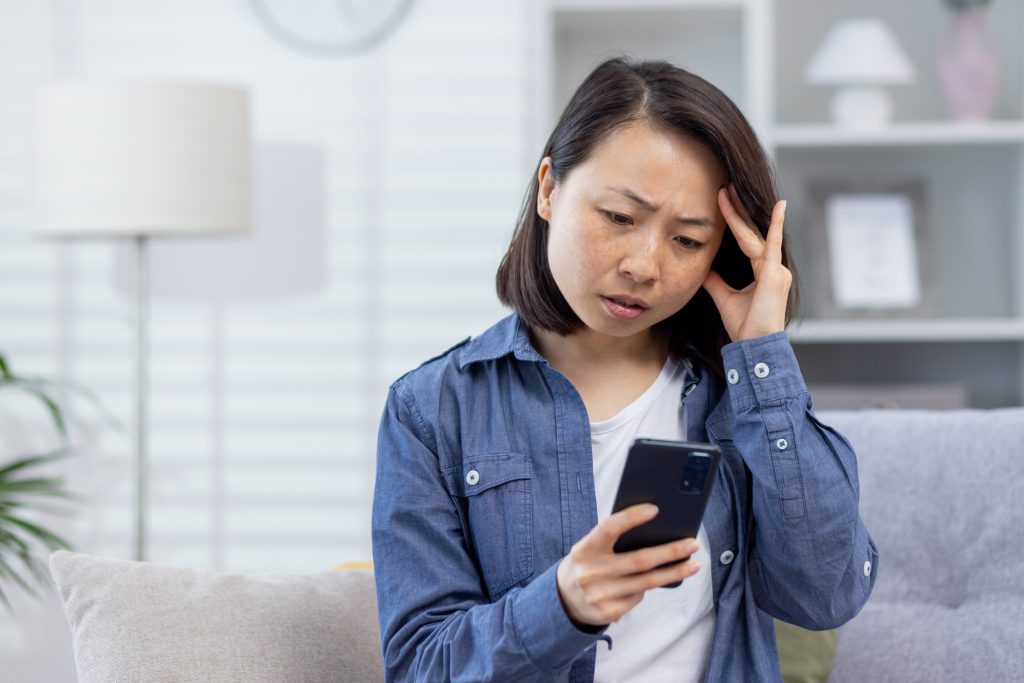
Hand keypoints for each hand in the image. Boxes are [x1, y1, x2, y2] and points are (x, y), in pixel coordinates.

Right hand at [555, 504, 700, 628]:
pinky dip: (649, 587)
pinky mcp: (609, 611)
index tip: (655, 509)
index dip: (631, 517)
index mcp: (585, 548)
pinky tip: (658, 580)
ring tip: (694, 564)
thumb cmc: (588, 563)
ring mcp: (600, 594)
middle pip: (639, 560)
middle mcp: (591, 572)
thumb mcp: (591, 547)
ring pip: (646, 582)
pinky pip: (638, 597)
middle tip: (692, 544)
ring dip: (674, 573)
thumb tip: (654, 529)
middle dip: (670, 552)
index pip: (609, 528)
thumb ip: (613, 539)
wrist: (564, 599)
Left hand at [703, 184, 791, 341]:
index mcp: (763, 272)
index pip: (747, 240)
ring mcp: (776, 269)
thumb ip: (715, 281)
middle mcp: (772, 267)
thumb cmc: (744, 326)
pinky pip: (773, 245)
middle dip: (738, 210)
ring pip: (755, 235)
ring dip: (741, 213)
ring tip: (730, 191)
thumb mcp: (724, 297)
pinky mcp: (775, 273)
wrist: (754, 345)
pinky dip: (775, 226)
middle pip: (751, 232)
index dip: (736, 221)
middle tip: (726, 187)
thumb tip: (703, 266)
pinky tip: (779, 206)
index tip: (725, 201)